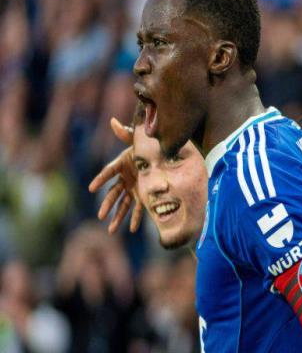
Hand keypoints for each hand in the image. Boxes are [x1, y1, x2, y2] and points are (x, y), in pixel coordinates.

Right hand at [88, 118, 142, 232]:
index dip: (100, 179)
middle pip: (113, 193)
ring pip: (123, 205)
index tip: (91, 188)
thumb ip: (127, 133)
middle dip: (107, 205)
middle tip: (101, 216)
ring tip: (111, 231)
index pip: (108, 172)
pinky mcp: (142, 194)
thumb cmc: (146, 146)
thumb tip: (114, 122)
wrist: (160, 154)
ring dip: (118, 217)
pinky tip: (133, 229)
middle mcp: (124, 178)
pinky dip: (136, 218)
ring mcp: (133, 188)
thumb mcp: (137, 140)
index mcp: (121, 165)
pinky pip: (138, 208)